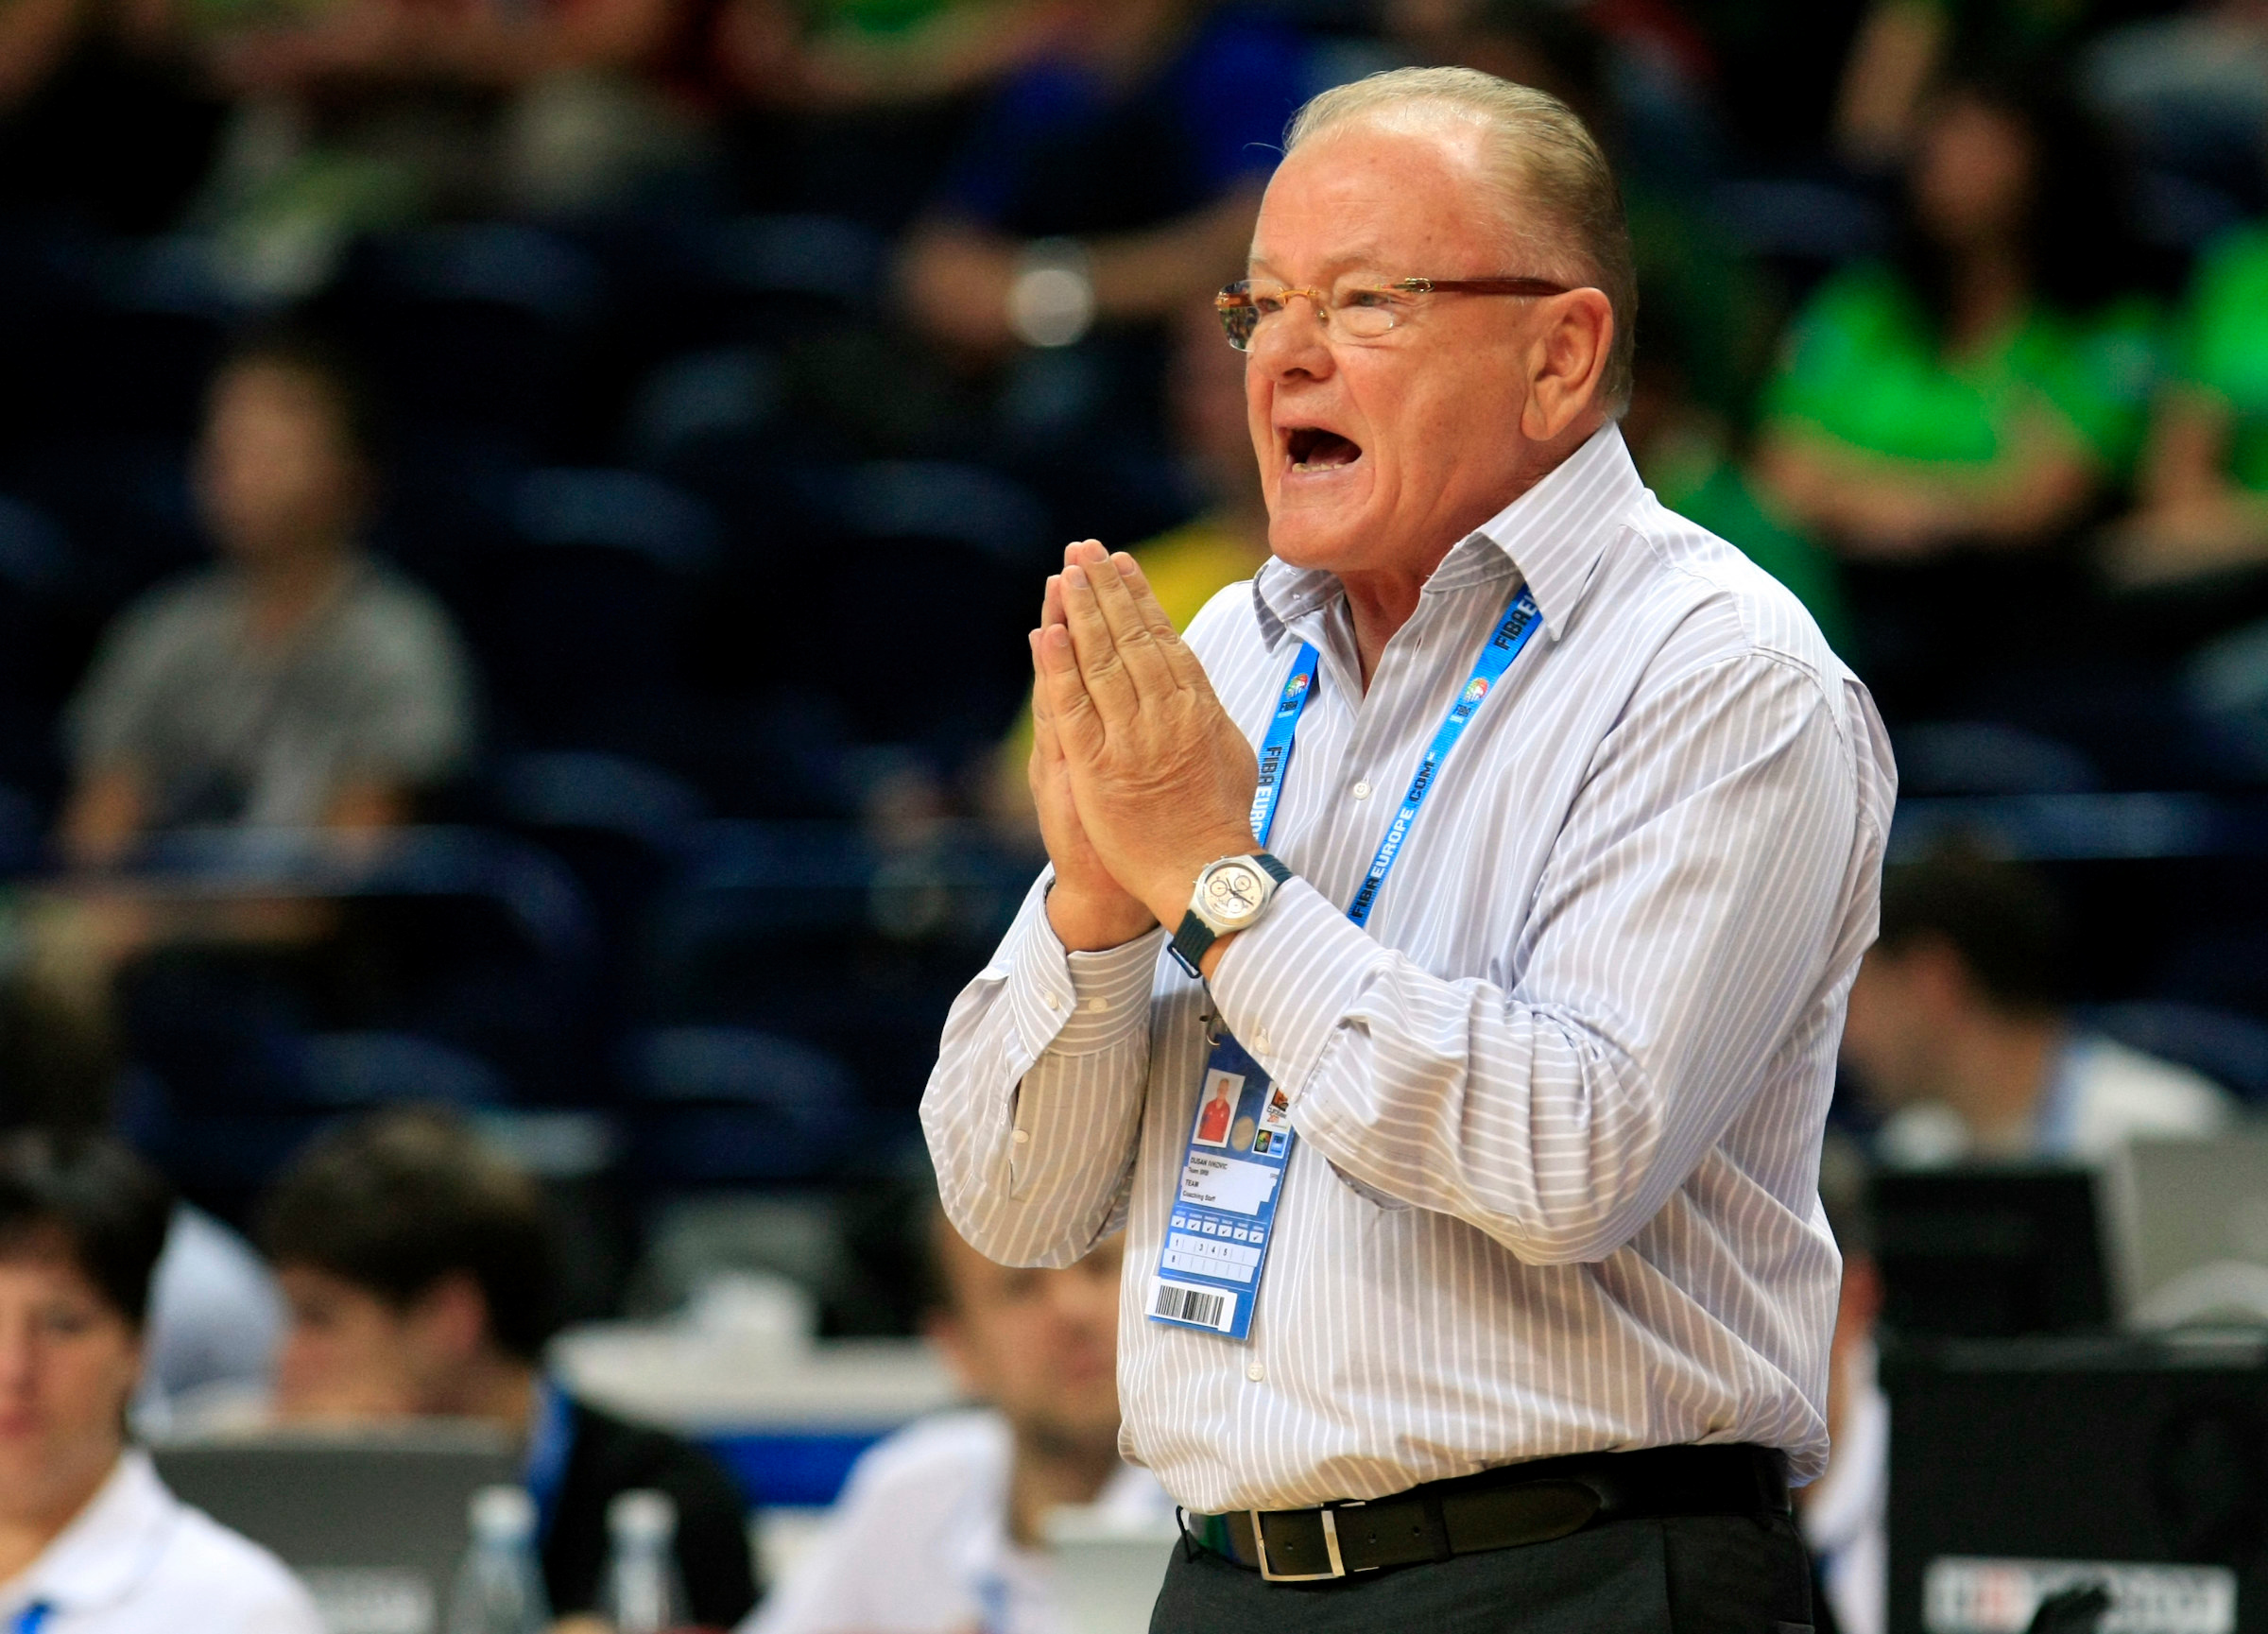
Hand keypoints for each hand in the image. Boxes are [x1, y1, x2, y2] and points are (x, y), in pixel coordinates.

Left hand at [1035, 540, 1257, 935]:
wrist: (1204, 871)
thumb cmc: (1221, 820)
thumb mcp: (1231, 754)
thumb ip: (1208, 713)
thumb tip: (1197, 682)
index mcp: (1196, 705)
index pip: (1162, 636)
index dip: (1139, 597)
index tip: (1122, 564)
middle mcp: (1164, 710)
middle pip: (1129, 636)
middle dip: (1106, 588)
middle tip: (1086, 548)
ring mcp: (1130, 736)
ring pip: (1101, 660)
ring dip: (1082, 611)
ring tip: (1067, 572)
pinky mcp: (1097, 764)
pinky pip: (1073, 706)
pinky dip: (1059, 666)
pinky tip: (1047, 631)